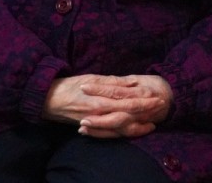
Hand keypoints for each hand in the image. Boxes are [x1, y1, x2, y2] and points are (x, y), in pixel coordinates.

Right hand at [43, 74, 171, 138]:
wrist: (50, 100)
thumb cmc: (71, 85)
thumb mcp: (92, 78)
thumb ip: (113, 82)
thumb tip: (132, 82)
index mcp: (102, 98)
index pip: (128, 101)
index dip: (144, 100)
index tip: (158, 97)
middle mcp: (101, 112)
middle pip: (129, 114)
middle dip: (146, 111)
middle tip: (161, 107)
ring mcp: (97, 122)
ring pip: (121, 127)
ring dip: (138, 125)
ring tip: (153, 123)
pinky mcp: (92, 128)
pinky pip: (111, 134)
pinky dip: (125, 133)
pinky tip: (135, 131)